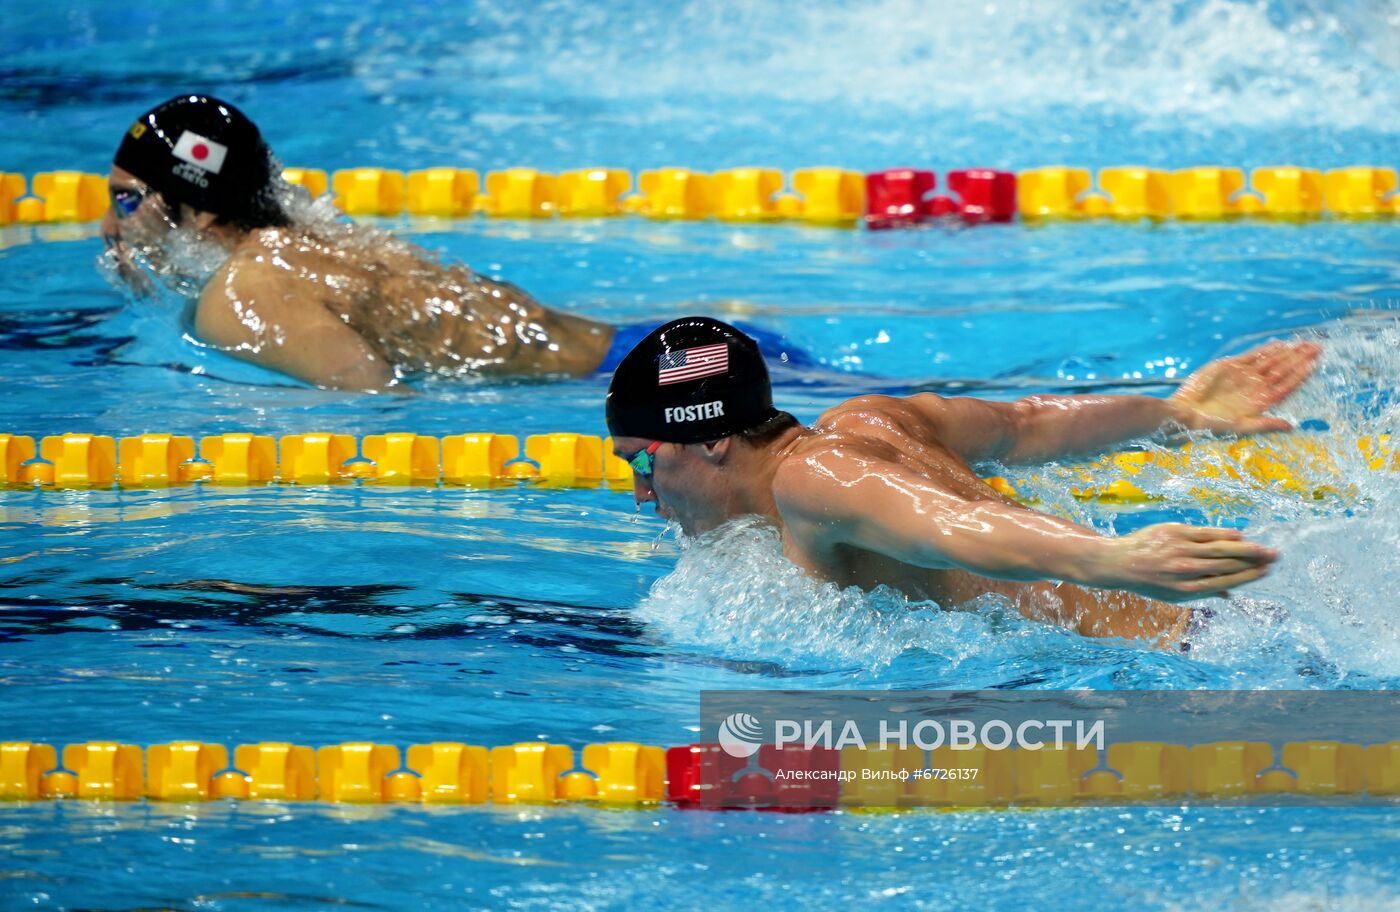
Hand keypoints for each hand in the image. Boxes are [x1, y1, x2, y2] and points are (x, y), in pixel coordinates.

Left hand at [1093, 523, 1276, 601]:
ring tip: (1264, 548)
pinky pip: (1204, 533)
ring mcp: (1180, 550)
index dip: (1248, 577)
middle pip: (1227, 565)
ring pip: (1219, 548)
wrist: (1118, 563)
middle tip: (1275, 557)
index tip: (1266, 572)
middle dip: (1254, 561)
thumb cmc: (1149, 580)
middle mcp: (1185, 570)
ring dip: (1246, 548)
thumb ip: (1203, 592)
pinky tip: (1238, 535)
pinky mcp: (1174, 533)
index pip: (1225, 582)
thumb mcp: (1173, 594)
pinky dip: (1223, 534)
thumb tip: (1231, 597)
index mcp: (1187, 590)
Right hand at [1169, 340, 1320, 433]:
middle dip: (1300, 359)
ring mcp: (1243, 376)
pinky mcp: (1229, 366)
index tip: (1316, 364)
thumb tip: (1291, 426)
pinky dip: (1265, 350)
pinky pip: (1251, 355)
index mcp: (1261, 403)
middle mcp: (1254, 388)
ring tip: (1305, 343)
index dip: (1301, 375)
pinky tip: (1280, 344)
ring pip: (1271, 361)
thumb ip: (1266, 424)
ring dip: (1288, 352)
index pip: (1287, 386)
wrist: (1183, 413)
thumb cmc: (1210, 426)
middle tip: (1318, 347)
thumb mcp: (1240, 427)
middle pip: (1283, 370)